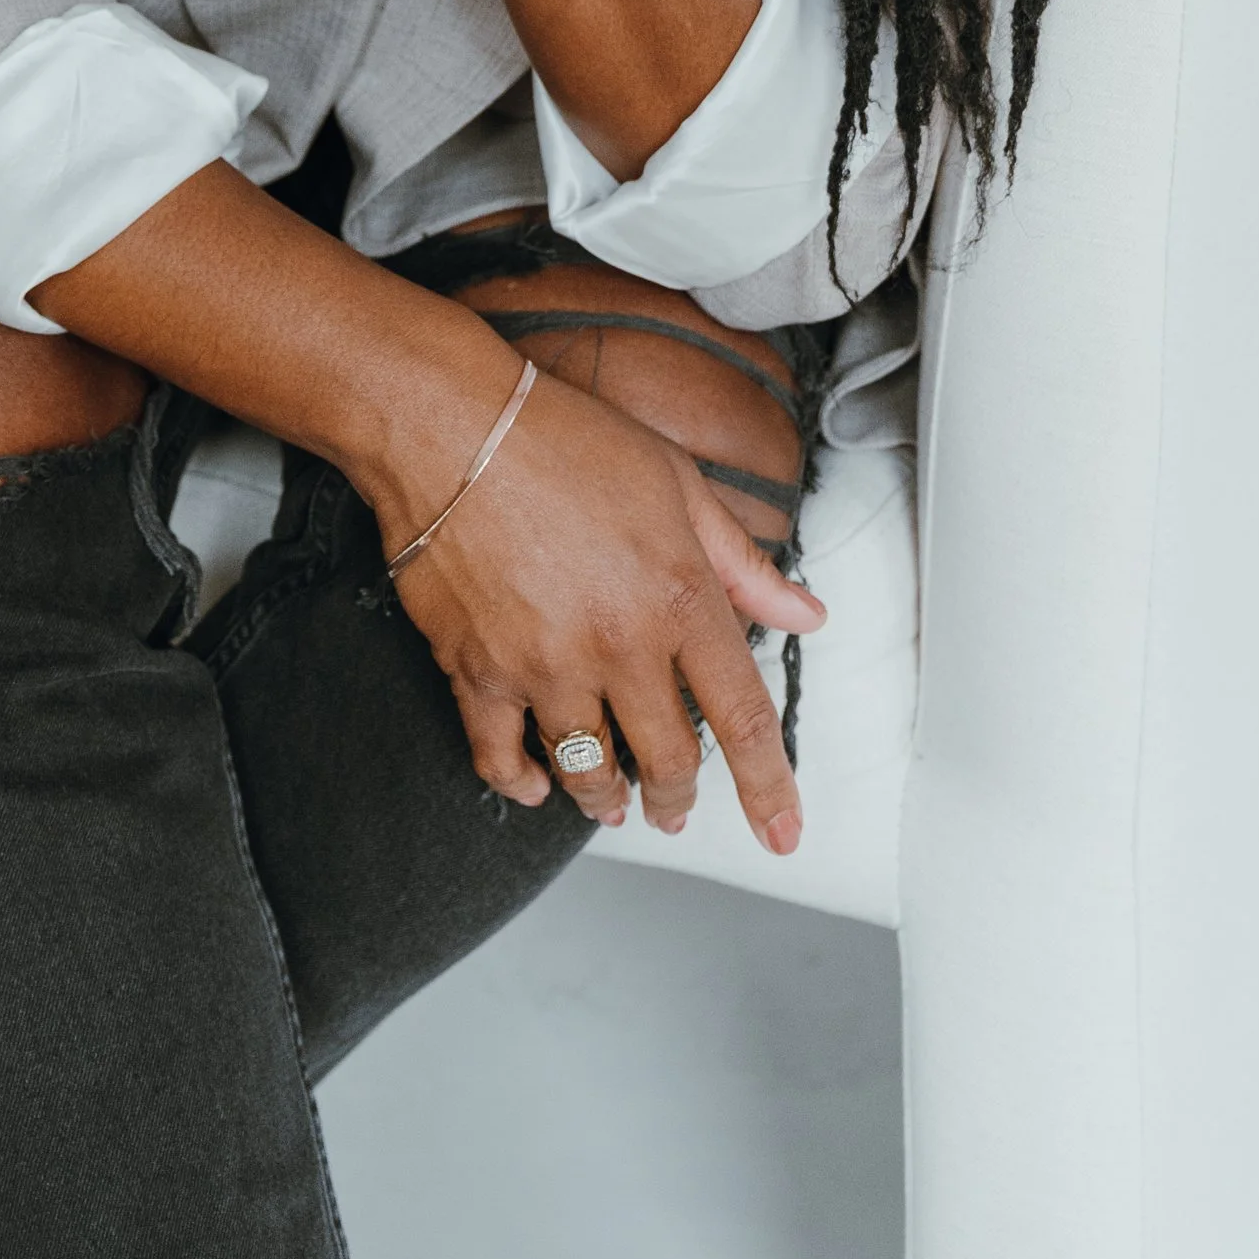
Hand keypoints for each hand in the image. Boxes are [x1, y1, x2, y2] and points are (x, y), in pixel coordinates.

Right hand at [377, 360, 823, 850]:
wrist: (452, 425)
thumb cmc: (565, 440)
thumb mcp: (677, 483)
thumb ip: (742, 564)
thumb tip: (807, 614)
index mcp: (679, 597)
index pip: (742, 716)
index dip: (769, 787)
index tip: (782, 834)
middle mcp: (618, 645)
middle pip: (668, 760)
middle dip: (679, 798)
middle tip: (676, 807)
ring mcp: (545, 665)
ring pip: (589, 771)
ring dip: (609, 800)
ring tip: (616, 804)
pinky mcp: (477, 670)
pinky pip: (500, 757)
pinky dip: (521, 783)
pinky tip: (536, 784)